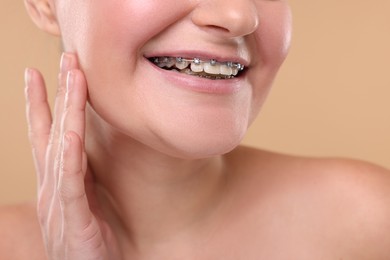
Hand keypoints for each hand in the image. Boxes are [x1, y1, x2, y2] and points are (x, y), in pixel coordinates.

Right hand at [24, 53, 119, 259]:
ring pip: (60, 148)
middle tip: (65, 58)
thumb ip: (81, 180)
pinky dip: (68, 156)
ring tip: (71, 77)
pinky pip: (70, 183)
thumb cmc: (91, 246)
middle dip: (57, 93)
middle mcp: (51, 189)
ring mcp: (58, 205)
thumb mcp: (85, 207)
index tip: (45, 73)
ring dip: (65, 110)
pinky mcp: (73, 222)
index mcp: (56, 184)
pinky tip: (71, 131)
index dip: (45, 104)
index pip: (48, 136)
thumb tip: (83, 151)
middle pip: (51, 132)